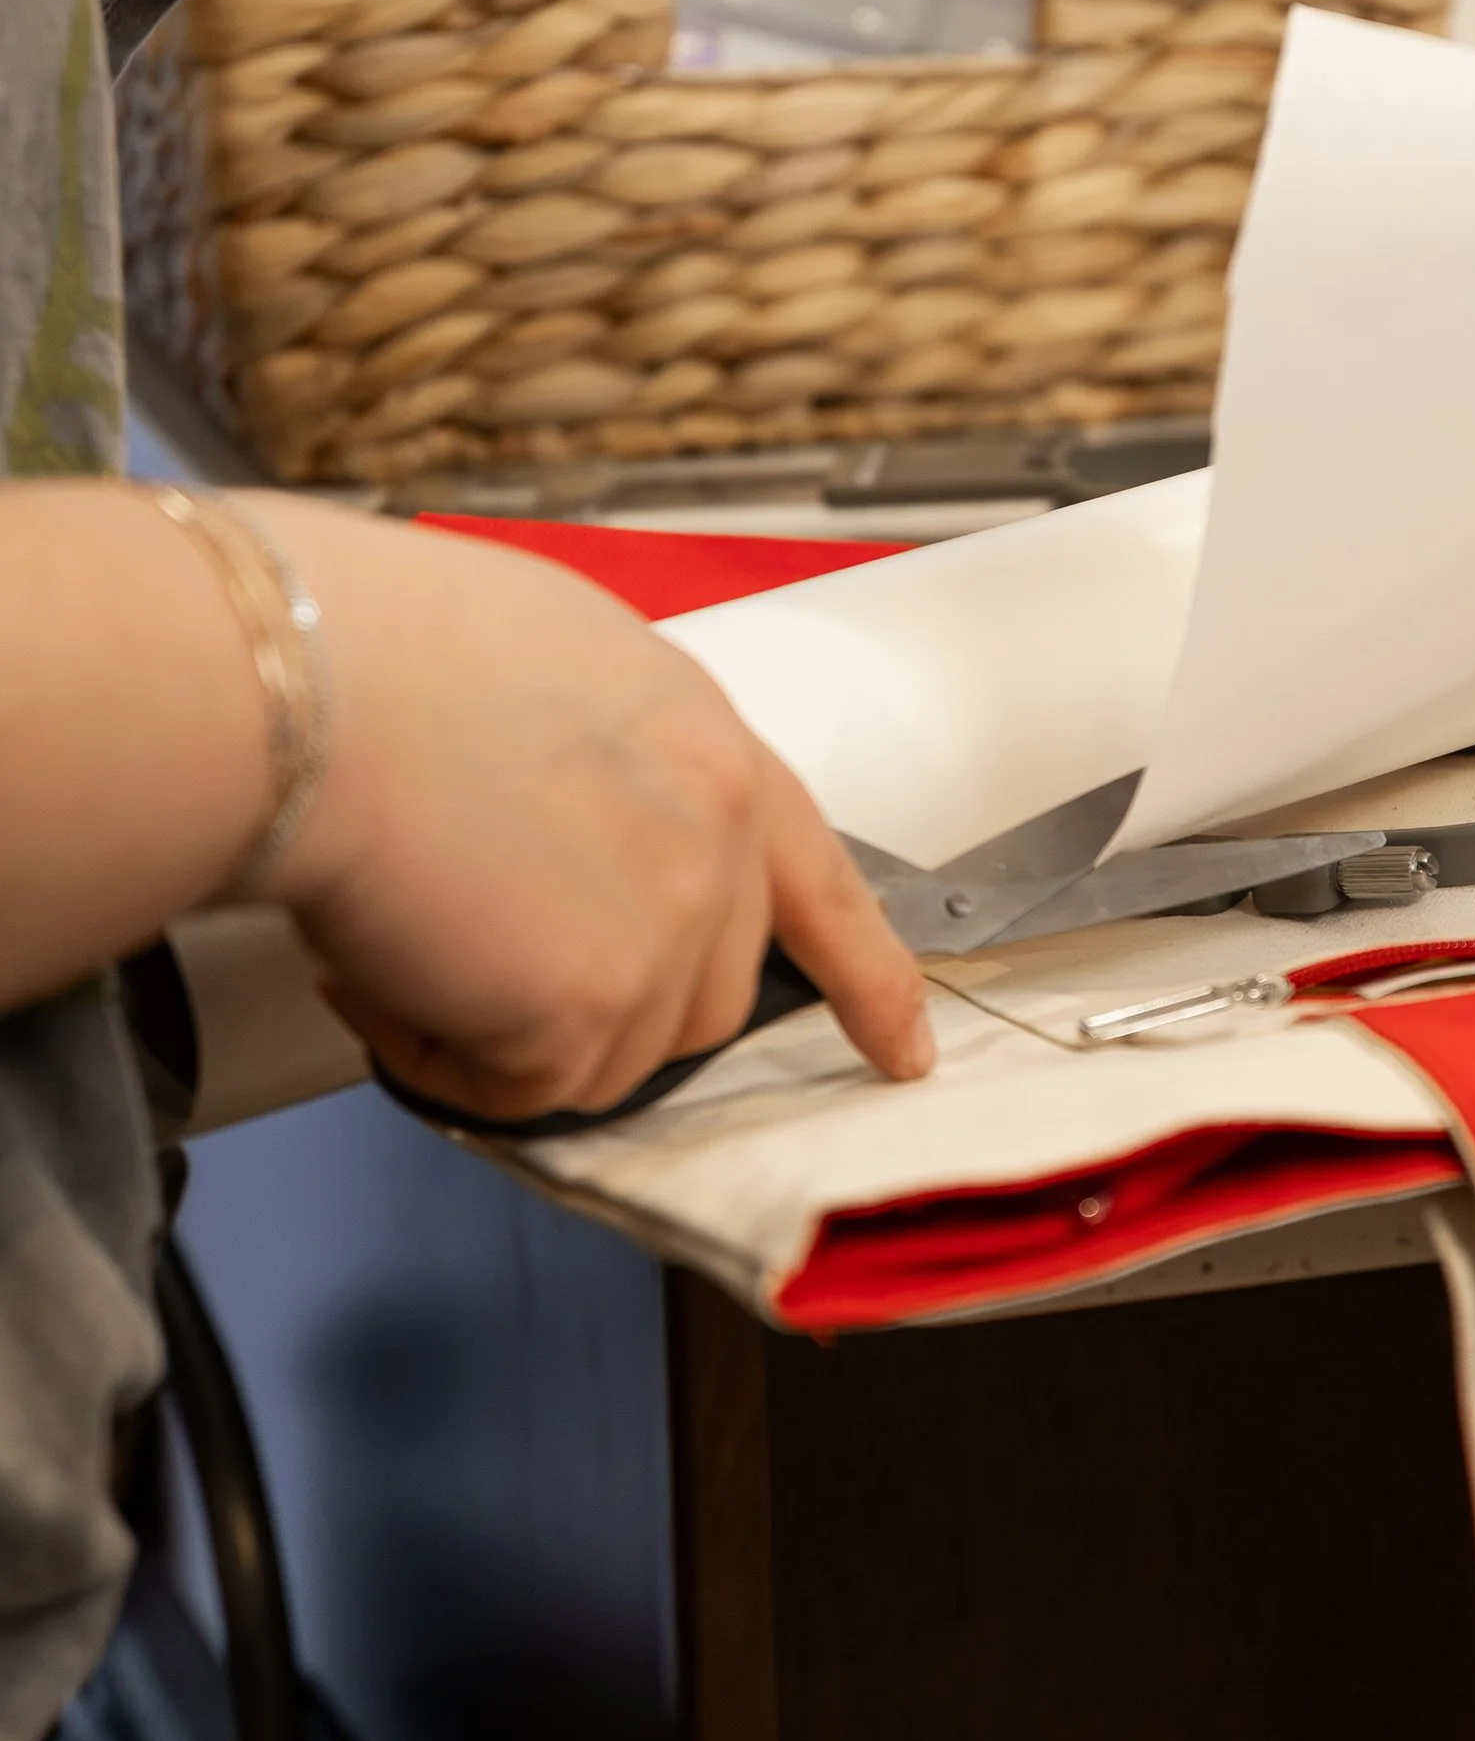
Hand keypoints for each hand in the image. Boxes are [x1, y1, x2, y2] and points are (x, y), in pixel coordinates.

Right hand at [249, 505, 931, 1118]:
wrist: (307, 681)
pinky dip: (441, 1057)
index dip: (867, 979)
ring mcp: (668, 928)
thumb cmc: (375, 649)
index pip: (824, 885)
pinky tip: (381, 971)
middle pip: (706, 997)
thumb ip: (604, 768)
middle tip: (478, 955)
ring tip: (402, 935)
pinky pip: (521, 1092)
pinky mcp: (591, 1008)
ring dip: (502, 1029)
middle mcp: (717, 835)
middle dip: (598, 1004)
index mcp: (712, 743)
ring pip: (609, 1058)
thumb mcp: (549, 667)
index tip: (901, 1048)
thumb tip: (561, 839)